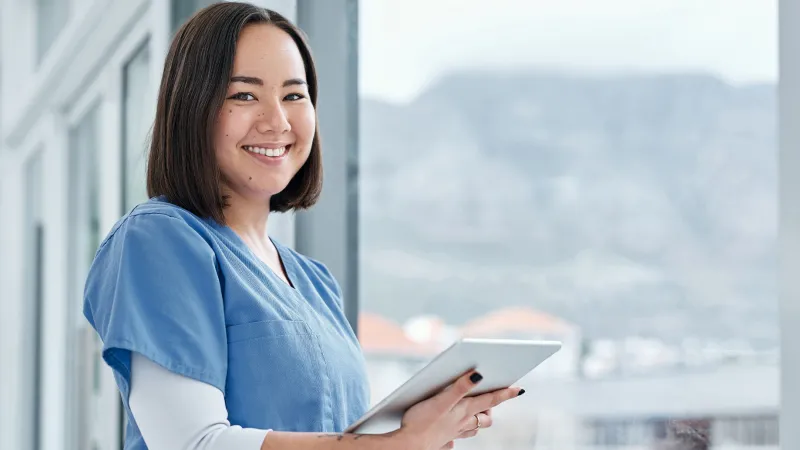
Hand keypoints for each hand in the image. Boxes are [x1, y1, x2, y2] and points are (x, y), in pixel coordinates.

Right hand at [395, 370, 522, 449]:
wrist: (408, 445)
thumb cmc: (422, 423)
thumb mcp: (441, 400)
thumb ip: (460, 387)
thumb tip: (478, 374)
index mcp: (465, 411)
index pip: (491, 400)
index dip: (506, 393)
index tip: (520, 389)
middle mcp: (463, 423)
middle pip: (485, 417)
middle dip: (490, 408)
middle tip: (491, 397)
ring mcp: (454, 433)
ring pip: (473, 427)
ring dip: (477, 419)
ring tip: (476, 411)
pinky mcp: (442, 439)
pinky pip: (457, 438)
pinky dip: (460, 433)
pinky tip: (453, 431)